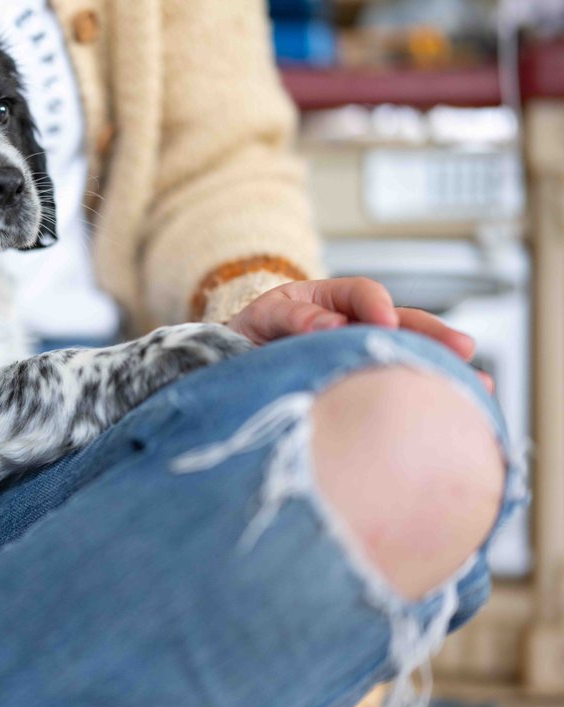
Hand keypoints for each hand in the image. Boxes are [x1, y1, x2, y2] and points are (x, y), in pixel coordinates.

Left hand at [227, 277, 492, 391]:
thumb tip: (331, 326)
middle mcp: (353, 326)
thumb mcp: (261, 320)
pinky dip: (424, 398)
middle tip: (461, 349)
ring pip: (408, 356)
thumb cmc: (247, 340)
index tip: (384, 321)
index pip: (361, 293)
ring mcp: (361, 356)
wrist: (231, 372)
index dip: (375, 305)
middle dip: (432, 335)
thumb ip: (291, 318)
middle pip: (402, 324)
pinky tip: (454, 413)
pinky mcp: (361, 387)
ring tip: (475, 387)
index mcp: (328, 301)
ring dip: (441, 369)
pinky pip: (396, 388)